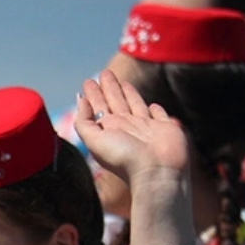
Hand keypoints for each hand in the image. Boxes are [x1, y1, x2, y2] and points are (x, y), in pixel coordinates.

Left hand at [74, 71, 189, 186]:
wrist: (156, 172)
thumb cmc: (124, 158)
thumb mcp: (95, 140)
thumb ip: (84, 121)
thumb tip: (80, 100)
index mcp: (109, 130)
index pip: (99, 107)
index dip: (93, 94)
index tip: (89, 81)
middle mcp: (126, 127)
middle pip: (115, 102)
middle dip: (109, 88)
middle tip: (104, 73)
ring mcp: (145, 128)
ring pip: (134, 104)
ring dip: (127, 92)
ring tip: (121, 80)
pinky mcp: (164, 128)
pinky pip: (157, 114)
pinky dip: (154, 109)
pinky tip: (151, 104)